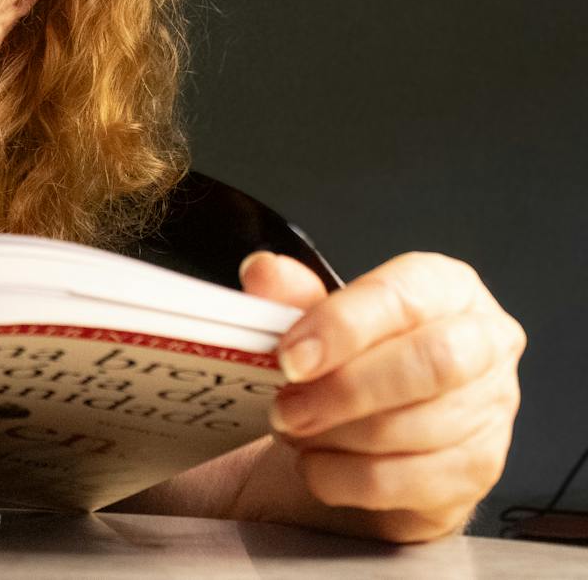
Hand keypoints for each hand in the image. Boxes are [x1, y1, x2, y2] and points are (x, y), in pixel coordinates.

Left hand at [238, 251, 524, 541]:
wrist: (371, 425)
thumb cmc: (354, 357)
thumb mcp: (318, 316)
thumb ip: (290, 294)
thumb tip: (264, 272)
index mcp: (446, 287)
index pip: (401, 298)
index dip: (340, 327)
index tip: (290, 357)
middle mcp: (483, 343)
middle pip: (428, 364)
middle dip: (344, 390)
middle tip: (286, 408)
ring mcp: (490, 410)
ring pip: (412, 429)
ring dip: (334, 437)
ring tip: (294, 430)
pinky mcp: (476, 470)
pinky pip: (406, 483)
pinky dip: (344, 478)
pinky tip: (317, 464)